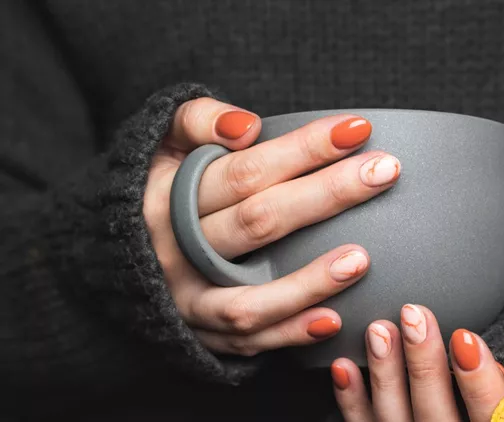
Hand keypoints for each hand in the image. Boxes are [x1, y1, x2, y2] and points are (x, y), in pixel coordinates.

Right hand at [143, 97, 400, 355]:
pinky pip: (248, 340)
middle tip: (385, 172)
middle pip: (260, 222)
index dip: (304, 149)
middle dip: (327, 195)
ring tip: (362, 259)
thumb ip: (197, 120)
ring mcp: (188, 297)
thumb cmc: (157, 188)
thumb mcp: (161, 143)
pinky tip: (334, 320)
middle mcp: (177, 250)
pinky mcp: (200, 332)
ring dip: (309, 281)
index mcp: (171, 196)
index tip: (358, 130)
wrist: (113, 255)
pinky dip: (290, 333)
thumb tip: (246, 126)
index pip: (248, 170)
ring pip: (251, 297)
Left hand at [331, 305, 503, 420]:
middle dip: (423, 363)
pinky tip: (344, 367)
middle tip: (413, 315)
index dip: (477, 380)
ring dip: (385, 373)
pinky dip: (351, 401)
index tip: (465, 336)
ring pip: (393, 419)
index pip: (491, 417)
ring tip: (378, 329)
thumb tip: (502, 358)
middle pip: (435, 414)